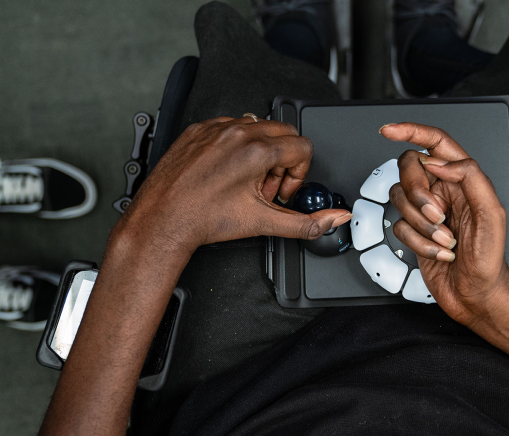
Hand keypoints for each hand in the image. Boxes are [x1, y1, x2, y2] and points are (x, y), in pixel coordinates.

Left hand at [117, 116, 351, 251]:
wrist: (162, 220)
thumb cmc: (203, 219)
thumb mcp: (263, 223)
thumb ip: (306, 222)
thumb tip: (333, 218)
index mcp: (257, 150)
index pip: (303, 147)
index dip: (298, 174)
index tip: (280, 191)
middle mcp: (237, 133)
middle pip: (284, 133)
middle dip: (281, 162)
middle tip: (264, 187)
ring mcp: (216, 128)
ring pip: (258, 128)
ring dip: (260, 153)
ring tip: (244, 181)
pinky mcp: (198, 130)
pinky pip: (230, 127)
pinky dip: (235, 146)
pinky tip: (225, 171)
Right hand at [381, 123, 508, 325]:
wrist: (477, 294)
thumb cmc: (490, 259)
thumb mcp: (491, 213)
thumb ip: (470, 177)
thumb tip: (439, 161)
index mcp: (463, 180)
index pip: (435, 143)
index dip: (411, 131)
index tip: (389, 130)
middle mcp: (443, 191)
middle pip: (409, 169)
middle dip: (418, 194)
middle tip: (438, 215)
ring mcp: (426, 211)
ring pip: (400, 198)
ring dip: (422, 224)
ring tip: (445, 239)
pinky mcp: (414, 232)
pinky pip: (399, 226)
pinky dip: (419, 243)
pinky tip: (439, 251)